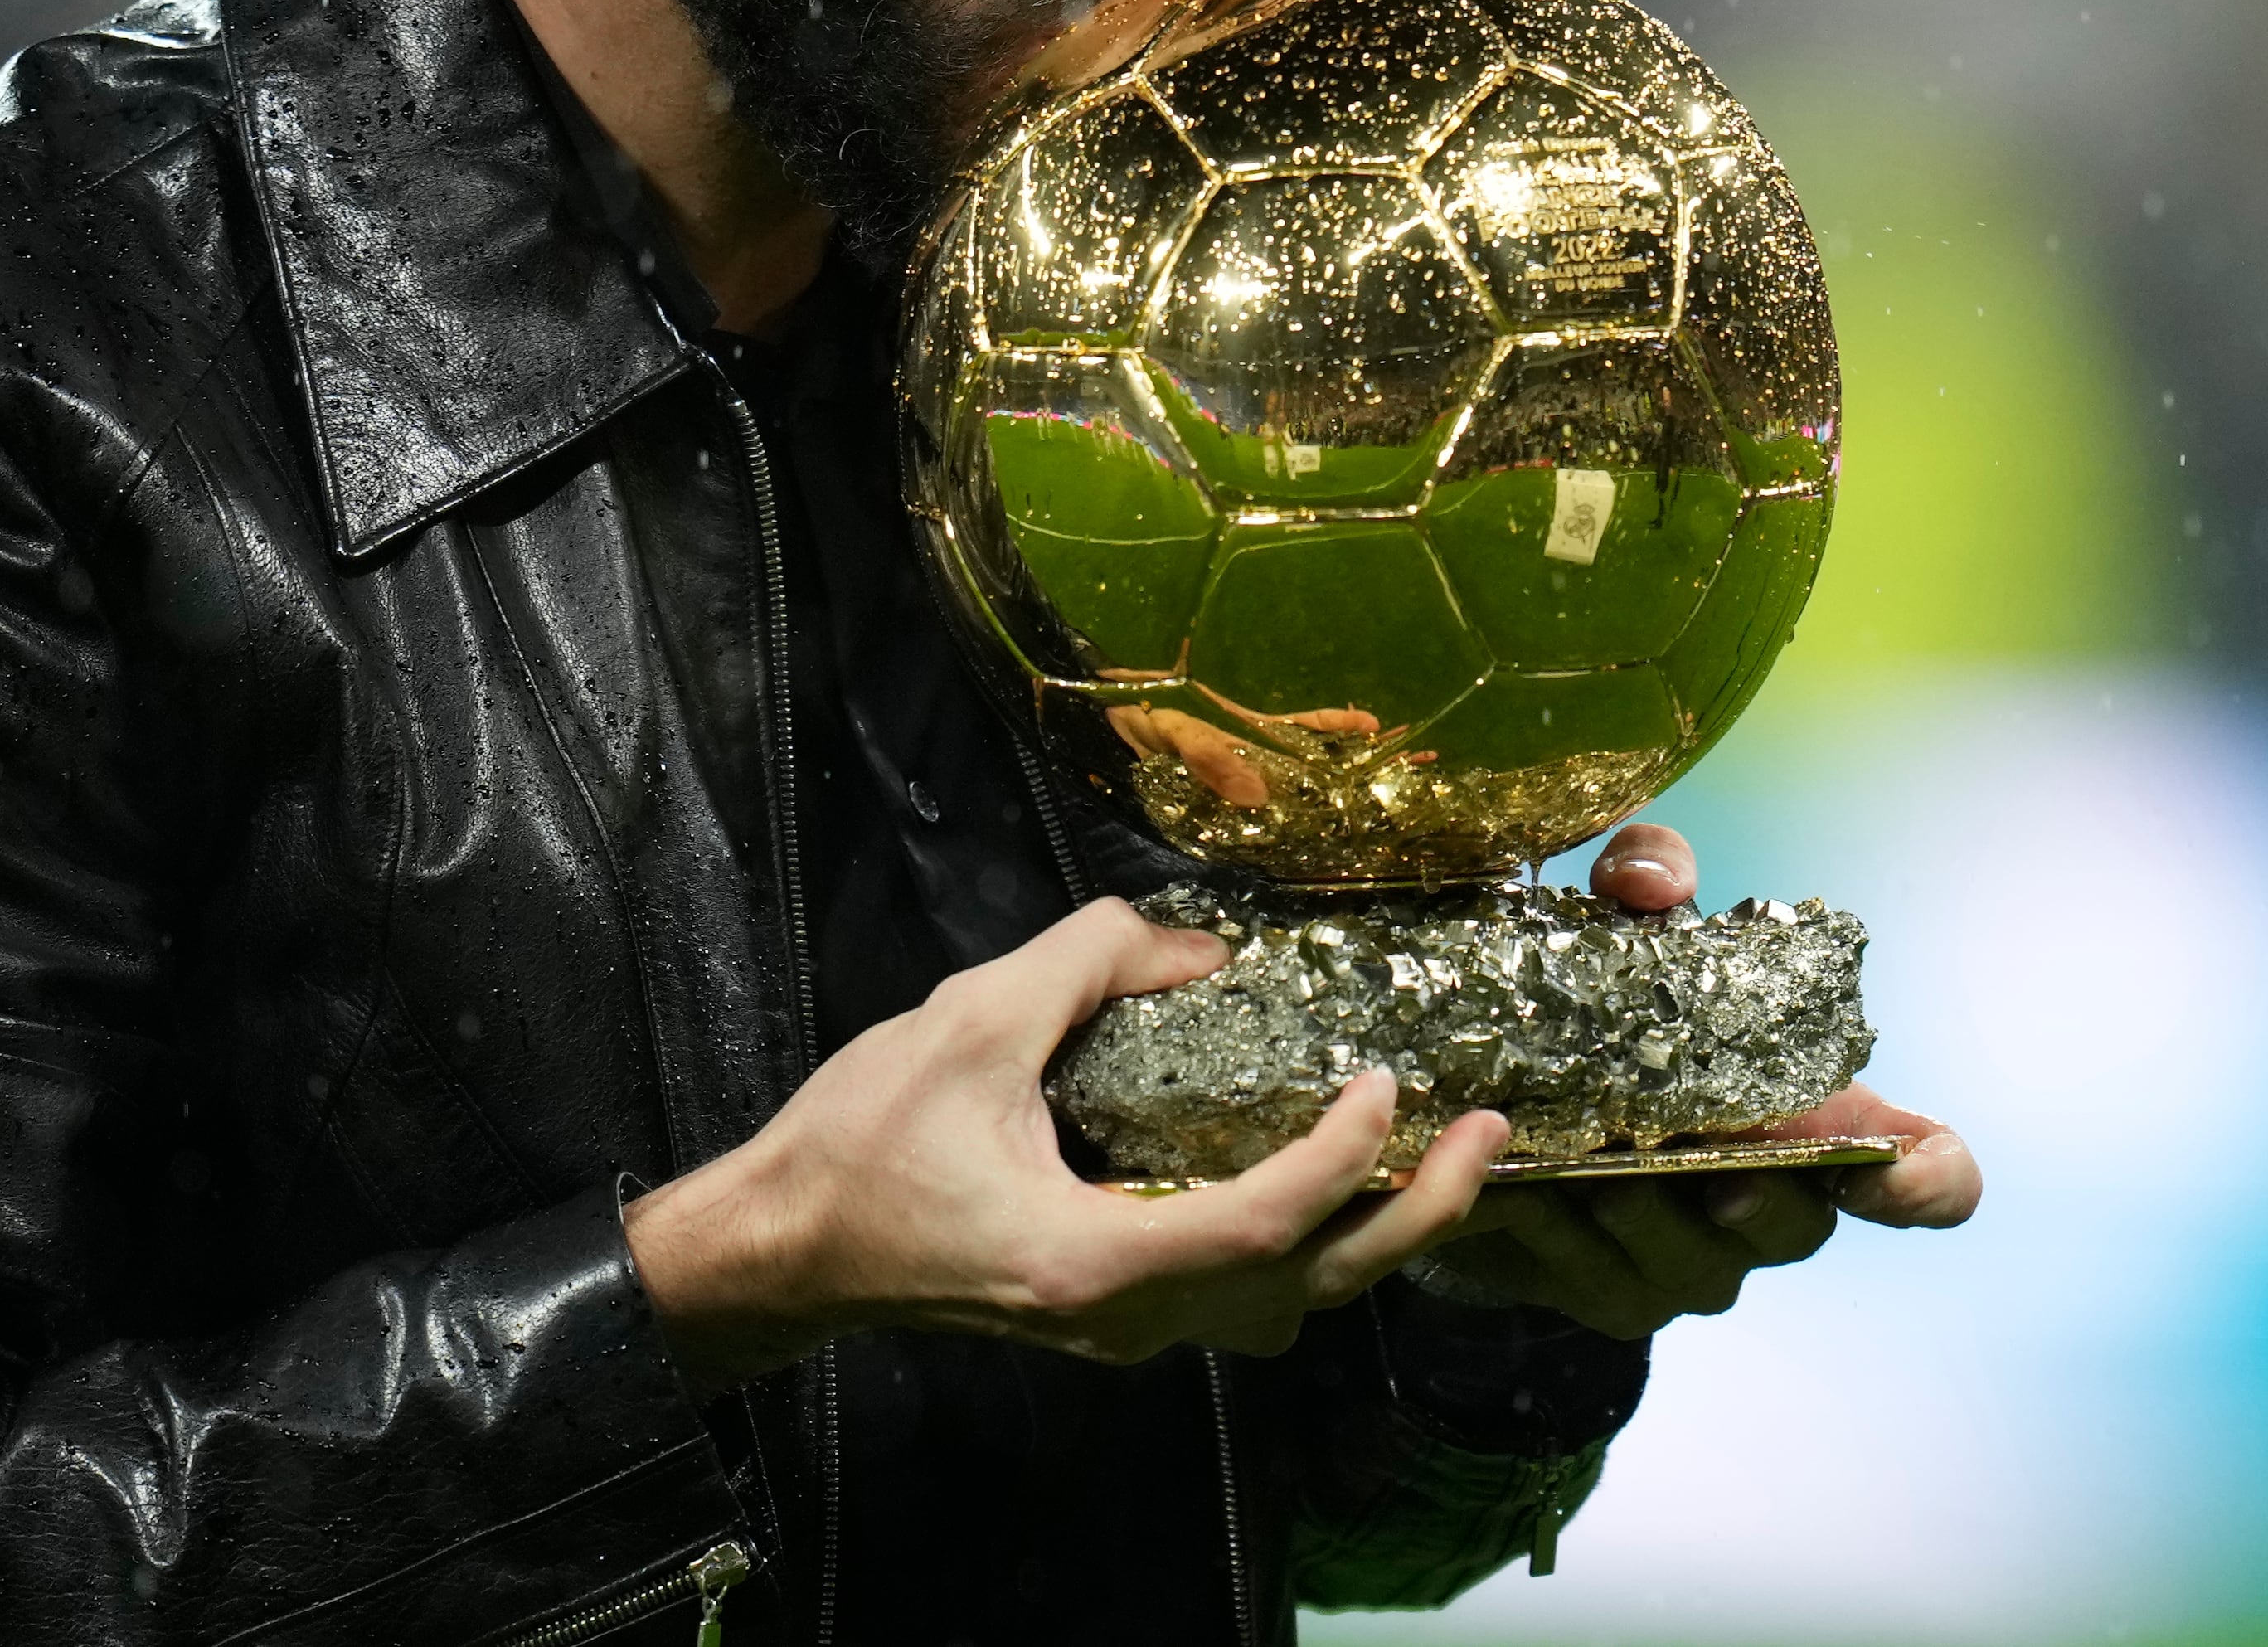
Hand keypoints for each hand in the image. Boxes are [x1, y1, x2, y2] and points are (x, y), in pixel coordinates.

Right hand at [622, 897, 1511, 1388]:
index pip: (1265, 1225)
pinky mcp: (1106, 1308)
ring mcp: (1119, 1326)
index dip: (1342, 1156)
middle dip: (1413, 1216)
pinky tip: (1320, 1171)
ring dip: (1368, 1238)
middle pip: (1309, 1288)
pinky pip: (1238, 1292)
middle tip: (1487, 1135)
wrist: (780, 1249)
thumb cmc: (856, 1148)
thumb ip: (1086, 963)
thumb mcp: (967, 1024)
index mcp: (1095, 1260)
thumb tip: (1192, 941)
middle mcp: (1124, 1317)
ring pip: (1282, 1305)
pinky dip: (1303, 1241)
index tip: (1387, 1080)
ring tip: (1429, 1159)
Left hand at [1410, 823, 1983, 1341]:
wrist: (1500, 1105)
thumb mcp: (1628, 919)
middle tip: (1718, 1173)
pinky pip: (1602, 1282)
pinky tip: (1526, 1191)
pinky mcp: (1616, 1296)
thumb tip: (1651, 886)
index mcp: (1820, 1122)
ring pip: (1699, 1264)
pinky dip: (1562, 1236)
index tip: (1890, 1169)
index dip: (1932, 1184)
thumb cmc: (1606, 1005)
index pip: (1931, 1178)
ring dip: (1648, 1218)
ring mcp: (1701, 1264)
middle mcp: (1778, 1205)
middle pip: (1803, 1228)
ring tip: (1597, 1177)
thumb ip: (1649, 869)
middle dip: (1762, 1200)